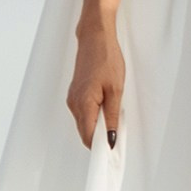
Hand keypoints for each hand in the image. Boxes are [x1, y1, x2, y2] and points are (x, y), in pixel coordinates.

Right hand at [68, 17, 124, 146]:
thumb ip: (112, 117)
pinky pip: (83, 114)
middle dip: (100, 139)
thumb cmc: (106, 59)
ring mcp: (72, 99)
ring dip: (97, 127)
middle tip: (118, 138)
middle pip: (85, 133)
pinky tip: (106, 111)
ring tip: (114, 121)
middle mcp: (74, 104)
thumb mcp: (116, 90)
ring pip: (84, 124)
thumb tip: (110, 139)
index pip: (89, 137)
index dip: (101, 147)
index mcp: (84, 104)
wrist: (95, 38)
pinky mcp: (74, 95)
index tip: (114, 152)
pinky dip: (94, 117)